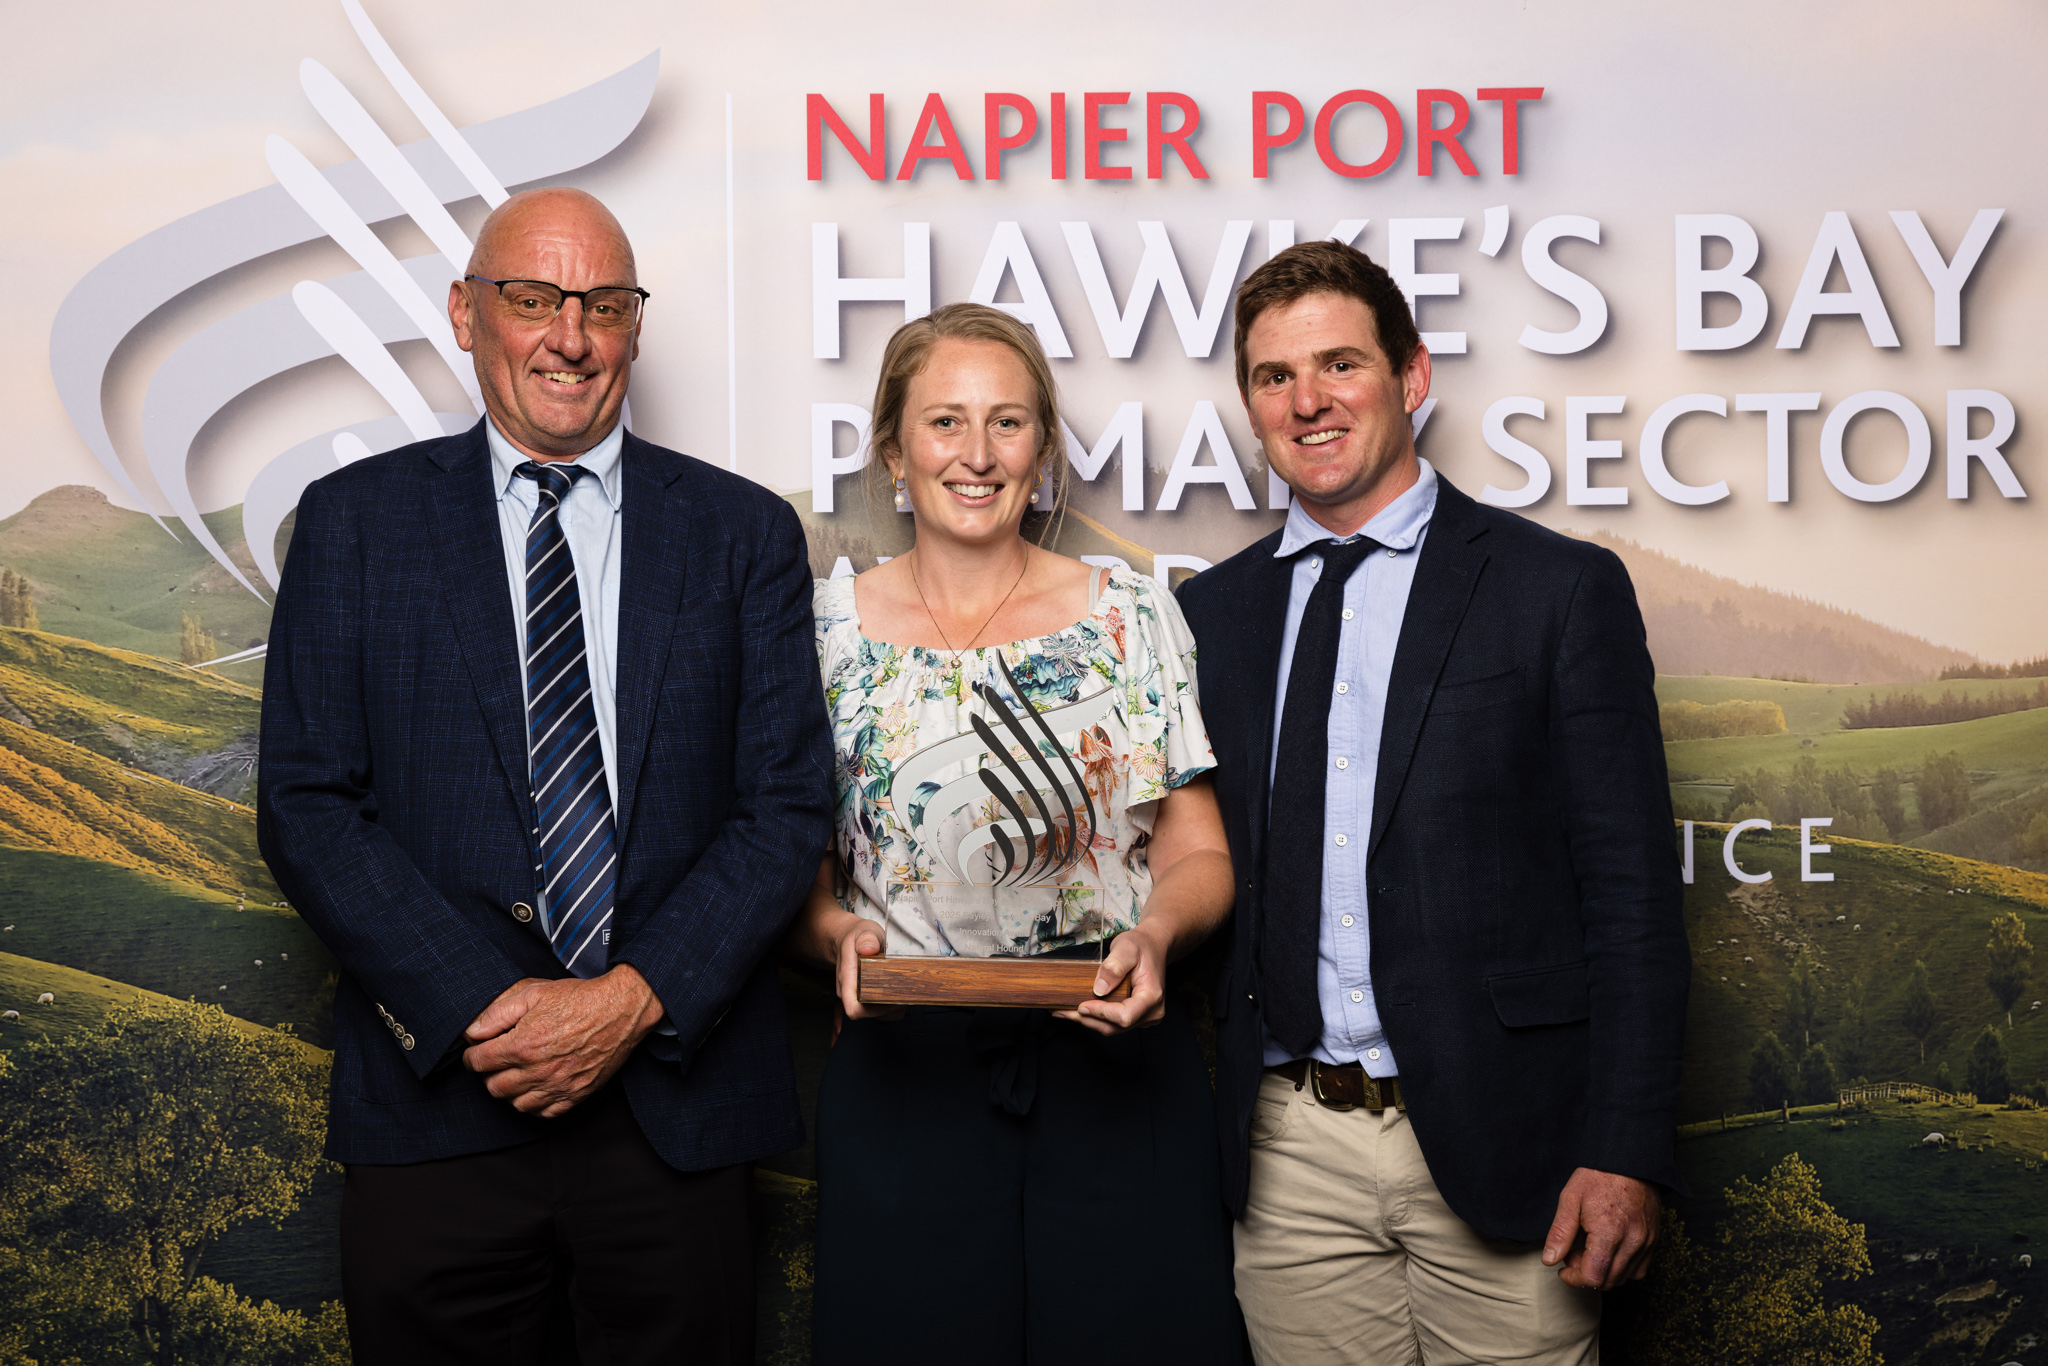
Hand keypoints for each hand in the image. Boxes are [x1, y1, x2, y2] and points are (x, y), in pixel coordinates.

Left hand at [460, 964, 664, 1116]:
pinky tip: (536, 1087)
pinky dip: (535, 1104)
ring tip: (516, 1073)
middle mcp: (537, 1071)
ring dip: (510, 1091)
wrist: (620, 1009)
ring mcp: (557, 1086)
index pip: (478, 1063)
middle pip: (494, 1087)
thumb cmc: (579, 999)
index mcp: (522, 1045)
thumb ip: (497, 1013)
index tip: (476, 1051)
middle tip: (497, 1060)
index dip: (472, 1056)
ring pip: (516, 1104)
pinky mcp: (575, 1095)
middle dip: (489, 1073)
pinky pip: (544, 1112)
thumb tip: (471, 1031)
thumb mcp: (534, 993)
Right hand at [833, 916, 903, 1023]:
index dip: (873, 1011)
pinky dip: (892, 1005)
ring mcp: (856, 996)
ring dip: (892, 1007)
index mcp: (847, 980)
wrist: (849, 938)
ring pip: (876, 1014)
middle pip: (868, 1014)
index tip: (890, 997)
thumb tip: (868, 948)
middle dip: (888, 1007)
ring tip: (905, 990)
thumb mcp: (863, 930)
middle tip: (905, 991)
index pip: (854, 1009)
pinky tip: (900, 992)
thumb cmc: (857, 936)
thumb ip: (866, 938)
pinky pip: (880, 1010)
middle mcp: (849, 992)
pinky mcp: (865, 996)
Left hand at [1054, 924, 1167, 1035]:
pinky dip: (1095, 1018)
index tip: (1082, 1005)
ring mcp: (1143, 1017)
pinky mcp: (1135, 1017)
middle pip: (1116, 1026)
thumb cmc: (1141, 946)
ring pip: (1112, 1028)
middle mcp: (1151, 1012)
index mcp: (1152, 997)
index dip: (1102, 1013)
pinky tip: (1079, 1009)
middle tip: (1063, 1010)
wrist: (1152, 946)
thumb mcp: (1127, 947)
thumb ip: (1114, 966)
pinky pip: (1112, 1024)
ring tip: (1065, 1011)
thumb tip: (1099, 989)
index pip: (1125, 1016)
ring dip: (1088, 1021)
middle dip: (1088, 1019)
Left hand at [1542, 1167, 1659, 1288]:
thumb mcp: (1570, 1199)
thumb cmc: (1598, 1176)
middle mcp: (1632, 1242)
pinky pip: (1640, 1269)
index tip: (1563, 1268)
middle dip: (1586, 1274)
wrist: (1629, 1159)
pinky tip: (1610, 1250)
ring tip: (1591, 1248)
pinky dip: (1623, 1268)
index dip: (1574, 1278)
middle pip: (1608, 1281)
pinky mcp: (1654, 1240)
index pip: (1593, 1277)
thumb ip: (1560, 1233)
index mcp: (1609, 1233)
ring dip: (1604, 1272)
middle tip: (1574, 1252)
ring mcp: (1646, 1242)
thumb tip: (1550, 1260)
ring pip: (1624, 1278)